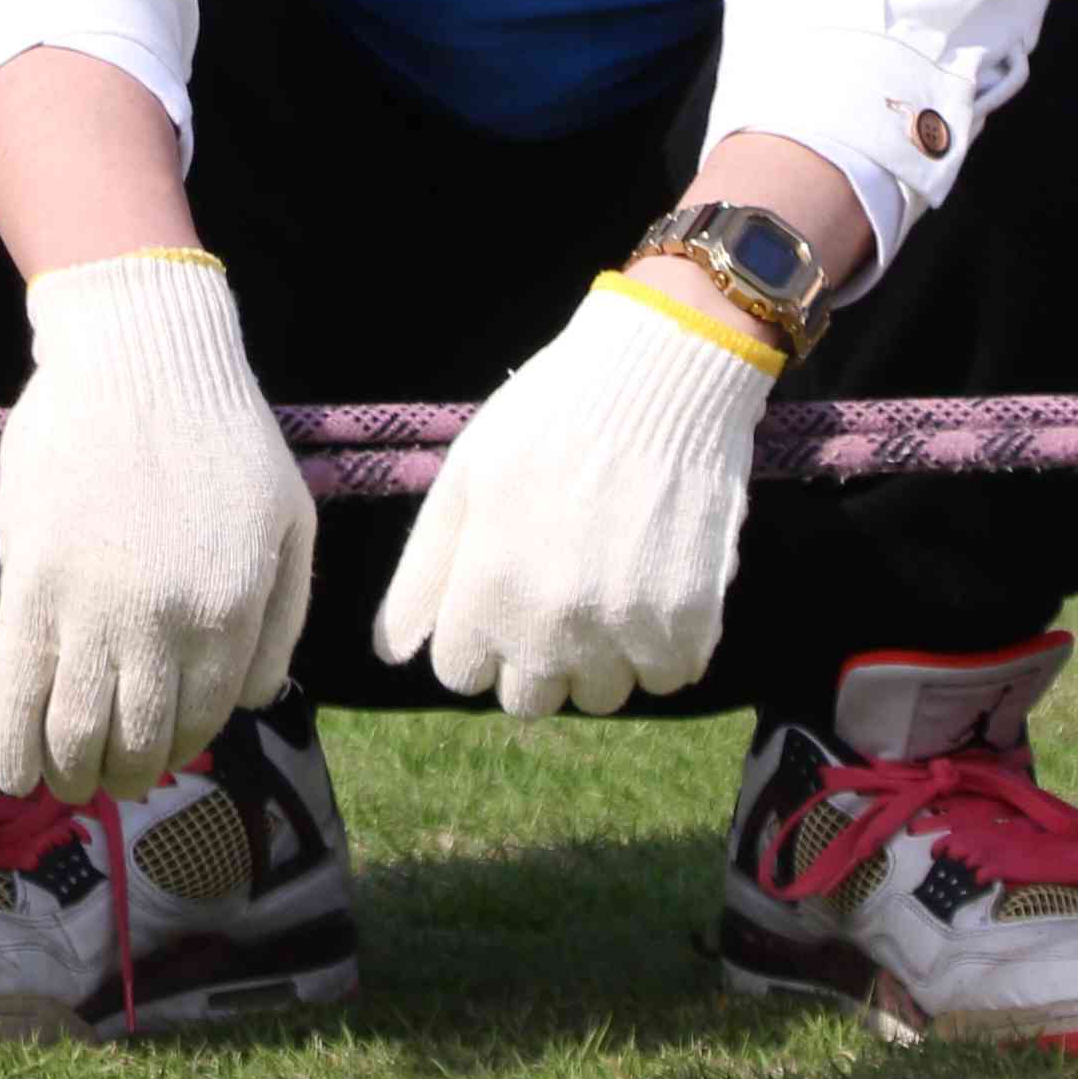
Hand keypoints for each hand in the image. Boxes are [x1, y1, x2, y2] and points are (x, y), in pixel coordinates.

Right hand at [0, 250, 315, 803]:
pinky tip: (13, 774)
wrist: (139, 354)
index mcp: (234, 608)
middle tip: (110, 776)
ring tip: (66, 782)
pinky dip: (13, 746)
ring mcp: (95, 604)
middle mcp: (167, 620)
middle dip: (126, 771)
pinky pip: (15, 690)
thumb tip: (252, 704)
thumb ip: (281, 620)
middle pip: (141, 737)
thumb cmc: (223, 433)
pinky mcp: (32, 582)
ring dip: (72, 772)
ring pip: (78, 728)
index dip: (180, 745)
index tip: (159, 753)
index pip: (206, 718)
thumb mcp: (291, 522)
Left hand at [372, 277, 775, 718]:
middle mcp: (550, 626)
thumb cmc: (550, 417)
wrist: (660, 378)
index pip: (460, 675)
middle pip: (529, 700)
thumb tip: (389, 654)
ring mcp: (622, 631)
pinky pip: (667, 677)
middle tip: (559, 589)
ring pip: (601, 697)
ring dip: (603, 658)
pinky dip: (664, 645)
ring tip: (611, 583)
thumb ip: (423, 573)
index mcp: (486, 590)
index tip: (502, 592)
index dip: (477, 634)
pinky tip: (656, 583)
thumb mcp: (465, 479)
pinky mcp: (688, 624)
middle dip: (536, 657)